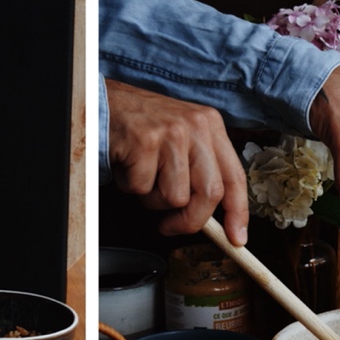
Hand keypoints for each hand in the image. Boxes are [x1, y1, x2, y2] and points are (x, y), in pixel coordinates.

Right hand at [105, 79, 248, 244]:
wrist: (101, 102)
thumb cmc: (141, 126)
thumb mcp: (181, 137)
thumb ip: (199, 169)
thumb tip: (211, 216)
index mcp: (210, 125)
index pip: (234, 176)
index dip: (238, 212)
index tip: (237, 237)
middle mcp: (196, 126)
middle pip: (210, 193)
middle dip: (189, 221)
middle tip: (169, 226)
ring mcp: (172, 133)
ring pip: (174, 197)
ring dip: (151, 198)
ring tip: (141, 174)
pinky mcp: (145, 141)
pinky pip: (142, 189)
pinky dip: (129, 186)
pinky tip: (126, 165)